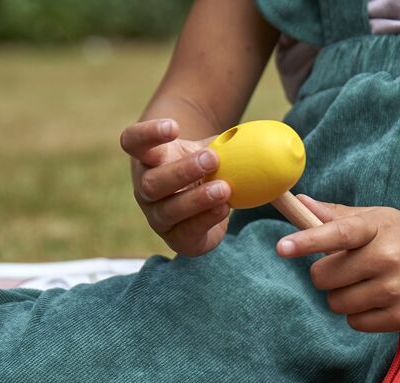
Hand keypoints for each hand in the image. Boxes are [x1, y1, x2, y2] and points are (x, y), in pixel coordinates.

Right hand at [120, 118, 230, 255]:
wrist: (206, 202)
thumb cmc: (207, 169)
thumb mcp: (213, 150)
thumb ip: (229, 143)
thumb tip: (266, 136)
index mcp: (149, 160)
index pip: (133, 143)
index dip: (148, 134)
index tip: (175, 127)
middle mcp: (146, 189)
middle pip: (151, 182)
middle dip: (182, 171)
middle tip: (212, 159)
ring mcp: (157, 216)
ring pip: (168, 210)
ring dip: (196, 199)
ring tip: (224, 189)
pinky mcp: (175, 238)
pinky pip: (186, 231)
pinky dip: (206, 219)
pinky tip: (225, 208)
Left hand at [275, 197, 399, 331]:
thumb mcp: (378, 219)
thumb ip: (337, 215)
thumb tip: (300, 204)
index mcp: (378, 229)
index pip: (338, 234)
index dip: (308, 241)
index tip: (282, 247)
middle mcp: (388, 259)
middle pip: (324, 277)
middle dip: (328, 275)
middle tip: (350, 268)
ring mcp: (395, 291)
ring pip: (336, 303)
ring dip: (343, 296)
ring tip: (368, 284)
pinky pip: (354, 323)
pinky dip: (359, 314)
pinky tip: (379, 300)